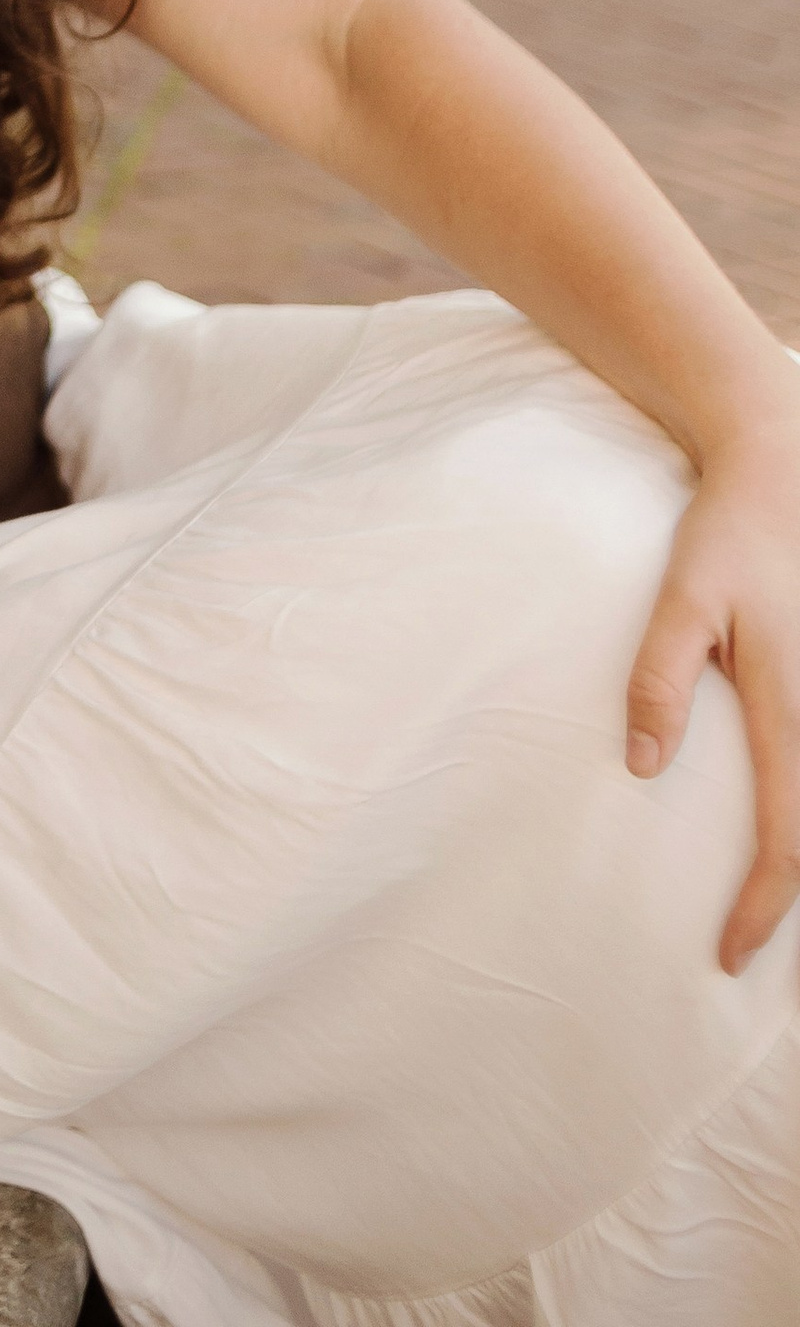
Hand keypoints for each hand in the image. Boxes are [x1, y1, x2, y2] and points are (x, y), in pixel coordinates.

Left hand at [626, 414, 799, 969]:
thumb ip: (659, 674)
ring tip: (762, 911)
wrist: (782, 469)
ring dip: (799, 858)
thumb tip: (641, 765)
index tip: (731, 955)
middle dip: (788, 900)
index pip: (787, 833)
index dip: (763, 903)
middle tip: (747, 951)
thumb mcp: (684, 594)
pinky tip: (781, 833)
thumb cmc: (730, 534)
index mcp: (793, 705)